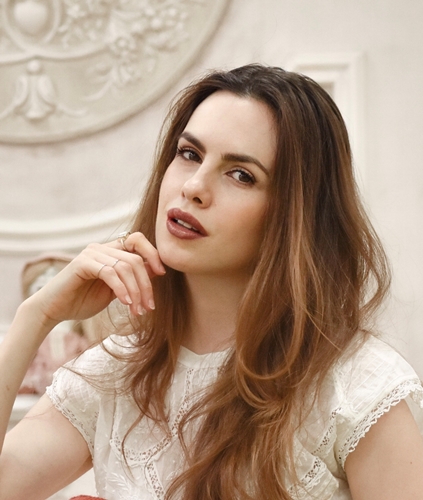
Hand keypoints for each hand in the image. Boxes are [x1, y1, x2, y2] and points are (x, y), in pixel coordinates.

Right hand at [29, 232, 165, 325]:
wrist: (54, 310)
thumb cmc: (83, 300)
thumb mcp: (116, 290)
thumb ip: (132, 279)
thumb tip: (157, 270)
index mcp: (110, 251)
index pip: (138, 240)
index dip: (153, 254)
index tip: (162, 274)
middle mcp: (101, 248)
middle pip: (135, 259)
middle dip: (146, 285)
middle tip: (148, 307)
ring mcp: (91, 253)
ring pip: (125, 267)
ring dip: (136, 291)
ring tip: (138, 310)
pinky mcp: (82, 263)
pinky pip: (110, 273)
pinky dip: (122, 289)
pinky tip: (126, 303)